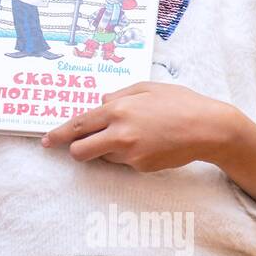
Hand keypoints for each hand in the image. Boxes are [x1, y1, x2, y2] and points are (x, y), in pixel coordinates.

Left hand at [41, 81, 231, 171]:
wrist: (209, 128)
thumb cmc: (179, 102)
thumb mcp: (146, 88)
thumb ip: (118, 95)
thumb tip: (99, 101)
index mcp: (118, 109)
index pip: (78, 125)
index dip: (58, 135)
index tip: (45, 141)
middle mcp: (120, 133)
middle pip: (80, 151)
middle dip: (76, 150)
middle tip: (81, 146)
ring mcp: (131, 154)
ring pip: (104, 158)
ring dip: (108, 150)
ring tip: (135, 136)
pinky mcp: (142, 167)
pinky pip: (125, 162)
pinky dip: (129, 155)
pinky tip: (150, 144)